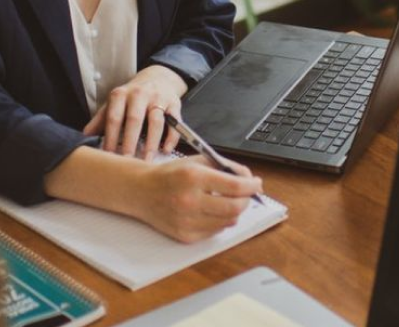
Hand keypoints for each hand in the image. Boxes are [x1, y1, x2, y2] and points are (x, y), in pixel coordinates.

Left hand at [82, 65, 186, 159]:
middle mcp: (139, 94)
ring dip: (152, 143)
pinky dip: (171, 137)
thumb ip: (101, 119)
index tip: (108, 155)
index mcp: (121, 95)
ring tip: (147, 160)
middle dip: (130, 141)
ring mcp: (158, 99)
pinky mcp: (174, 104)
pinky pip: (174, 122)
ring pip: (156, 122)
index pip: (114, 117)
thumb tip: (85, 136)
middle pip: (134, 119)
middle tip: (127, 160)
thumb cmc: (132, 96)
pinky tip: (166, 150)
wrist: (158, 78)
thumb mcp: (115, 103)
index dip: (110, 137)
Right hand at [130, 157, 261, 242]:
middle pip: (235, 207)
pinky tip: (212, 211)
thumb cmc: (171, 175)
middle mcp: (189, 200)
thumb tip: (249, 179)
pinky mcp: (185, 236)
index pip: (235, 186)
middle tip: (246, 194)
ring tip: (227, 201)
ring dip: (234, 211)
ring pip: (228, 221)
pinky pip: (215, 231)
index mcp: (193, 177)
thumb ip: (225, 167)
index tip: (257, 184)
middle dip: (246, 200)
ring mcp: (186, 221)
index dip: (252, 186)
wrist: (142, 192)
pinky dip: (220, 221)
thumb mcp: (197, 162)